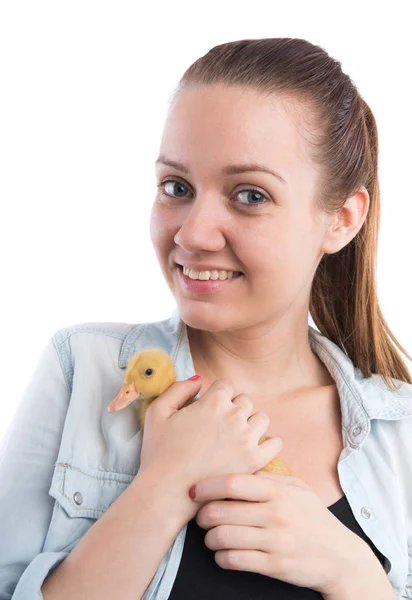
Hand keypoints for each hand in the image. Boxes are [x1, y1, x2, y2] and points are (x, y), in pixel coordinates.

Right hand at [139, 378, 282, 494]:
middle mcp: (234, 416)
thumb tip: (199, 380)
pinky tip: (255, 448)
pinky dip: (269, 443)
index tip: (210, 409)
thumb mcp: (157, 412)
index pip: (225, 386)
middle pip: (245, 401)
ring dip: (251, 423)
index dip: (216, 395)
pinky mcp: (254, 461)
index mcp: (213, 401)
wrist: (166, 492)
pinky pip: (275, 444)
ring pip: (261, 419)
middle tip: (222, 426)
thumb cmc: (158, 453)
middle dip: (234, 408)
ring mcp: (246, 438)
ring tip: (237, 437)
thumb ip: (178, 389)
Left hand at [192, 471, 370, 595]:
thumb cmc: (314, 518)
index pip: (232, 483)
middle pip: (220, 511)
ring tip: (212, 536)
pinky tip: (224, 553)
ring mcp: (275, 541)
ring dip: (209, 538)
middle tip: (202, 517)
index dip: (206, 485)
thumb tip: (238, 466)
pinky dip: (221, 557)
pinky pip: (233, 561)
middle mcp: (275, 514)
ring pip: (222, 537)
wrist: (341, 557)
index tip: (194, 490)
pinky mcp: (274, 566)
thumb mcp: (297, 488)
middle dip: (202, 515)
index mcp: (278, 491)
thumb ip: (268, 477)